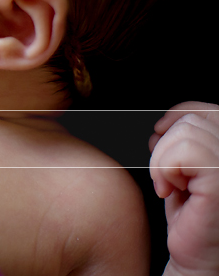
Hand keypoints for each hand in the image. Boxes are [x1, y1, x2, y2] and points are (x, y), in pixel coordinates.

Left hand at [149, 102, 218, 275]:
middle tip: (168, 176)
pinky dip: (164, 169)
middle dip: (166, 145)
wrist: (196, 258)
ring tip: (172, 187)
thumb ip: (186, 141)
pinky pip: (183, 152)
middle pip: (193, 120)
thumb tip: (164, 122)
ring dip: (163, 161)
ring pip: (185, 134)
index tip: (160, 132)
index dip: (179, 114)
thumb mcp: (186, 169)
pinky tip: (171, 192)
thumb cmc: (191, 217)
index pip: (209, 110)